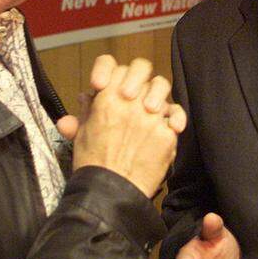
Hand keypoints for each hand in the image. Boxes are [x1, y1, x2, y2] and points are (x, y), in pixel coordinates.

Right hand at [57, 55, 185, 197]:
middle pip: (141, 69)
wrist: (112, 194)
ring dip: (157, 94)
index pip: (109, 64)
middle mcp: (130, 101)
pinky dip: (173, 118)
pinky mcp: (166, 132)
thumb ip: (86, 113)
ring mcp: (151, 116)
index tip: (103, 85)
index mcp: (105, 99)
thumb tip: (86, 98)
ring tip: (150, 108)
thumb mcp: (82, 135)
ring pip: (161, 86)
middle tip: (133, 94)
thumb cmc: (94, 166)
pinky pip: (175, 114)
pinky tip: (169, 125)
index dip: (107, 69)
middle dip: (138, 77)